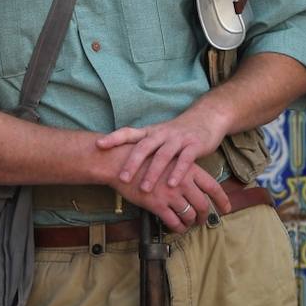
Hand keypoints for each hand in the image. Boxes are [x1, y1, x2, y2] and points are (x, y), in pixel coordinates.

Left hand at [96, 110, 226, 193]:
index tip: (99, 144)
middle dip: (132, 163)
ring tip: (144, 188)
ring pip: (163, 155)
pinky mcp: (194, 145)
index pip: (129, 132)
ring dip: (153, 172)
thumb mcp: (158, 135)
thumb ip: (142, 145)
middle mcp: (162, 133)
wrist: (207, 117)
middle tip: (122, 179)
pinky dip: (178, 172)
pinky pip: (185, 160)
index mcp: (151, 131)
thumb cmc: (177, 131)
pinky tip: (172, 184)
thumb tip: (116, 158)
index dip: (114, 137)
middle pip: (144, 147)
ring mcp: (178, 138)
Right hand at [109, 162, 230, 234]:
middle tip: (202, 221)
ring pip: (190, 215)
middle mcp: (182, 182)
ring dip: (191, 223)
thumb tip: (192, 183)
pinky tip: (176, 228)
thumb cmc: (143, 159)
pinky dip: (178, 228)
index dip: (222, 199)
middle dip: (205, 216)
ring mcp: (171, 194)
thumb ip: (182, 171)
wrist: (121, 163)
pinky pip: (174, 222)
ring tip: (188, 224)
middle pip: (203, 204)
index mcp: (188, 168)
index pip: (213, 186)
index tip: (227, 208)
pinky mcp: (157, 205)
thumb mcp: (168, 159)